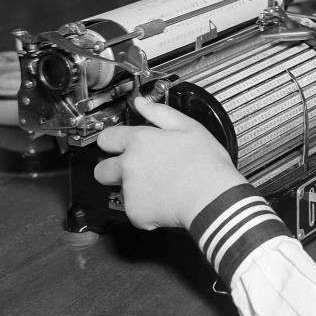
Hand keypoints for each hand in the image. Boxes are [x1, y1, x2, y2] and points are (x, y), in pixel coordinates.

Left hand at [95, 96, 244, 229]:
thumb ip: (160, 113)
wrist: (213, 199)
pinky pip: (134, 211)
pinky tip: (165, 201)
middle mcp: (128, 165)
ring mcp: (130, 190)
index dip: (112, 142)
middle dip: (113, 169)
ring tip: (161, 187)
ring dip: (134, 190)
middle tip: (136, 171)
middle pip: (102, 168)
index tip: (118, 146)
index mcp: (140, 141)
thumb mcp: (190, 128)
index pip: (106, 138)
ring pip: (120, 191)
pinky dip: (146, 210)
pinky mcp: (136, 212)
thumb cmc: (207, 165)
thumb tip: (141, 103)